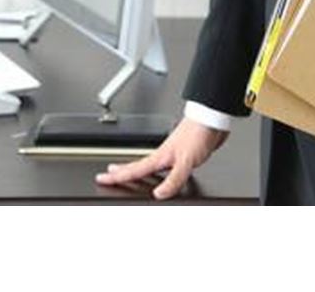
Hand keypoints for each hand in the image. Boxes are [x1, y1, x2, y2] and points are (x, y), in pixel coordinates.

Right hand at [95, 117, 227, 199]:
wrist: (212, 119)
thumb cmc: (198, 133)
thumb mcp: (186, 161)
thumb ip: (173, 179)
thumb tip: (159, 195)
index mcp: (160, 157)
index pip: (134, 169)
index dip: (118, 176)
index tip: (102, 178)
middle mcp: (164, 155)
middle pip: (138, 166)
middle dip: (121, 171)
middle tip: (107, 175)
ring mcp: (173, 154)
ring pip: (151, 165)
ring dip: (138, 170)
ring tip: (128, 174)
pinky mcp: (185, 154)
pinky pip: (166, 167)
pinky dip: (160, 172)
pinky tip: (163, 174)